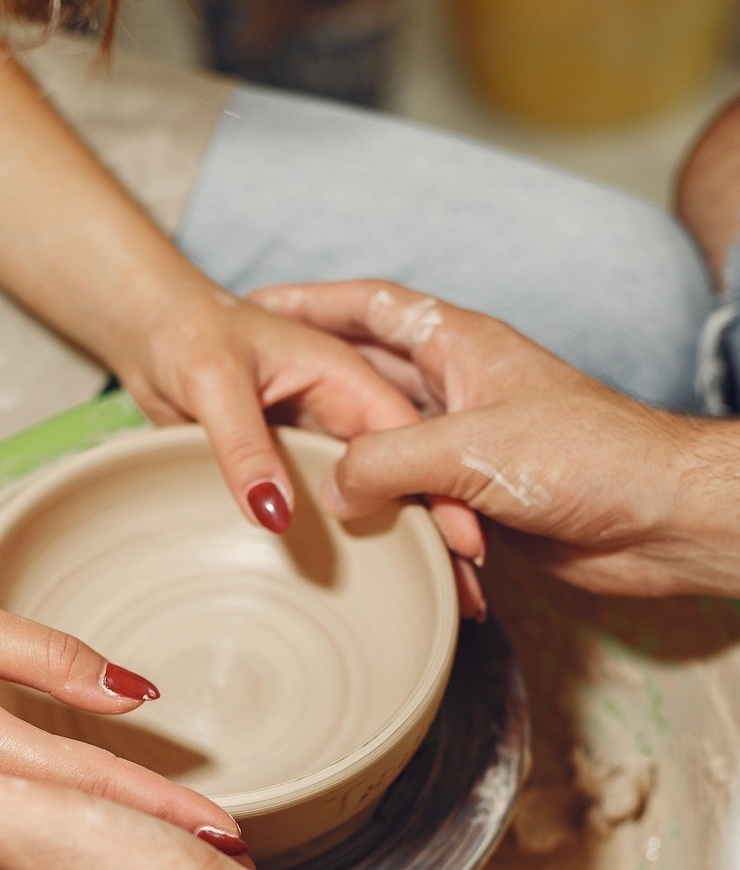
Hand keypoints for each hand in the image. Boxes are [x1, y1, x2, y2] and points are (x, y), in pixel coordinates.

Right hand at [0, 578, 242, 845]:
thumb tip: (130, 691)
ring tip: (187, 869)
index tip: (221, 827)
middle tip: (223, 856)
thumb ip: (48, 660)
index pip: (92, 786)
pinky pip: (4, 867)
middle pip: (78, 838)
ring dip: (113, 867)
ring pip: (42, 863)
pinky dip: (56, 866)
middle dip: (152, 850)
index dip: (161, 808)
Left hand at [110, 282, 485, 610]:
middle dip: (440, 532)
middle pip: (404, 476)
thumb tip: (276, 515)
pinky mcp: (291, 469)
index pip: (406, 438)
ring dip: (403, 547)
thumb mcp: (213, 381)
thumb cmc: (186, 332)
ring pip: (371, 500)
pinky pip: (327, 511)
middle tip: (468, 597)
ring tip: (440, 603)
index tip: (464, 545)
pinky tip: (370, 583)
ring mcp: (318, 444)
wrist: (149, 332)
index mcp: (342, 376)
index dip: (439, 489)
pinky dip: (351, 545)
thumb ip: (244, 445)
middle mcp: (341, 413)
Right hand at [252, 279, 739, 598]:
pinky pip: (406, 500)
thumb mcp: (471, 449)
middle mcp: (454, 390)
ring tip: (278, 468)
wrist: (657, 521)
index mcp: (458, 348)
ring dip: (340, 460)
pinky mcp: (471, 498)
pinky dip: (377, 514)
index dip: (310, 301)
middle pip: (362, 378)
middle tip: (249, 400)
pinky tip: (342, 529)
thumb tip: (327, 489)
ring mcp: (461, 446)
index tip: (255, 304)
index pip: (369, 309)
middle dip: (309, 386)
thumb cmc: (589, 458)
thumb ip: (388, 460)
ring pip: (379, 445)